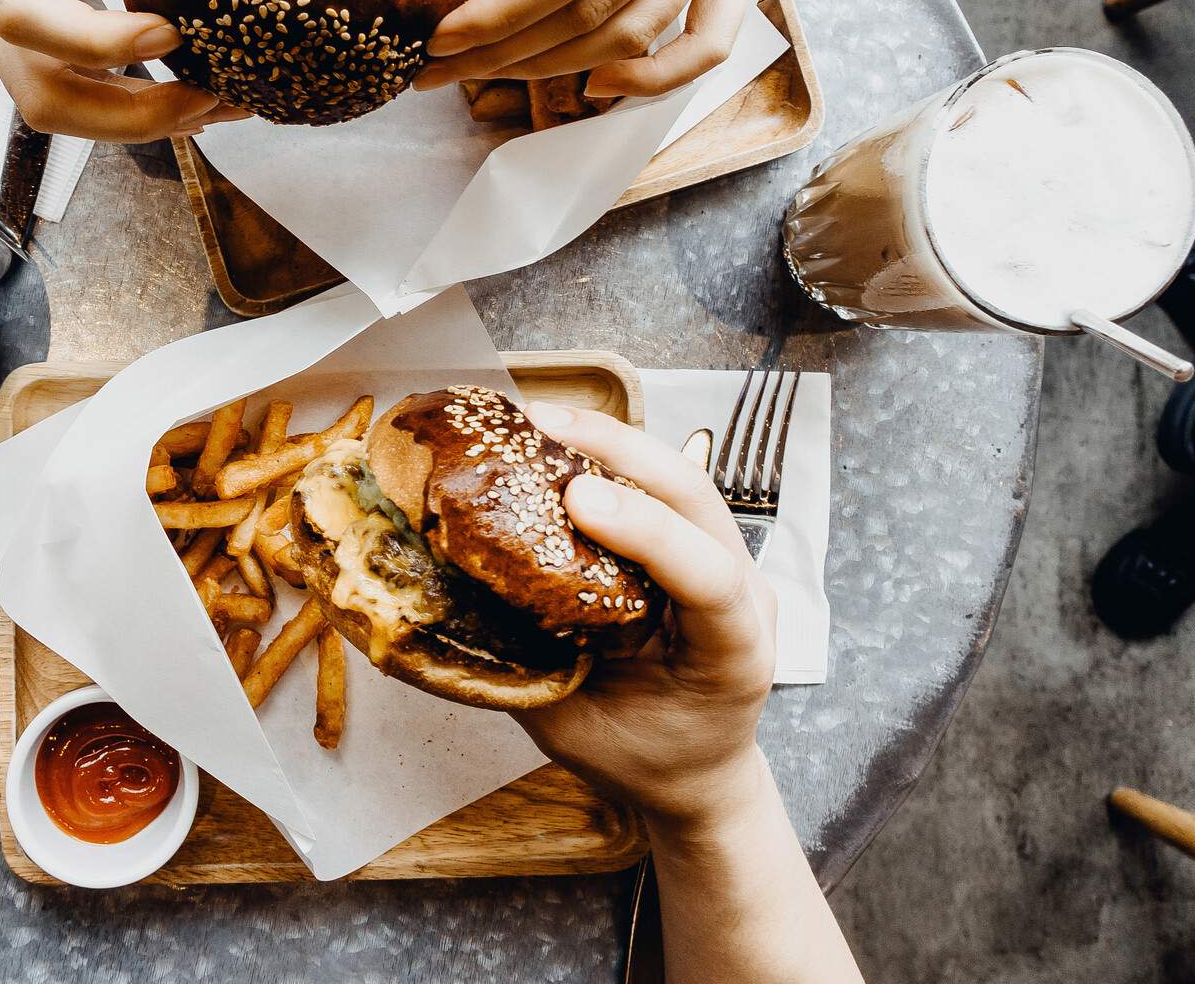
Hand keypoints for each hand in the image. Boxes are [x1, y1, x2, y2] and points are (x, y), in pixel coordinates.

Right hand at [0, 0, 243, 141]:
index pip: (25, 13)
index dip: (98, 41)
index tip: (172, 34)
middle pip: (40, 93)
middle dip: (128, 114)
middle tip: (209, 98)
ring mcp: (2, 26)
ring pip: (55, 108)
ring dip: (135, 122)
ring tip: (214, 105)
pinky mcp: (32, 40)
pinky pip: (72, 92)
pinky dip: (129, 107)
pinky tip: (190, 98)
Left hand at [416, 0, 837, 99]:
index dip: (504, 10)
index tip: (444, 34)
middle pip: (602, 7)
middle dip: (511, 50)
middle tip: (443, 67)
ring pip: (644, 31)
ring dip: (561, 66)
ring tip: (492, 73)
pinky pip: (712, 38)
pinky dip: (658, 76)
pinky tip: (598, 83)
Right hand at [512, 402, 777, 830]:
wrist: (698, 773)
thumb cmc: (643, 761)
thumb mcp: (576, 734)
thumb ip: (526, 671)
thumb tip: (449, 609)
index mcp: (733, 655)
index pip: (708, 579)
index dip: (646, 531)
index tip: (576, 498)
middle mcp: (745, 595)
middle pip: (699, 499)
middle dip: (623, 452)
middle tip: (543, 425)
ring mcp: (729, 563)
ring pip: (682, 480)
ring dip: (613, 443)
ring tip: (542, 420)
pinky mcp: (699, 547)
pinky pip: (662, 491)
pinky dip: (612, 461)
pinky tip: (560, 445)